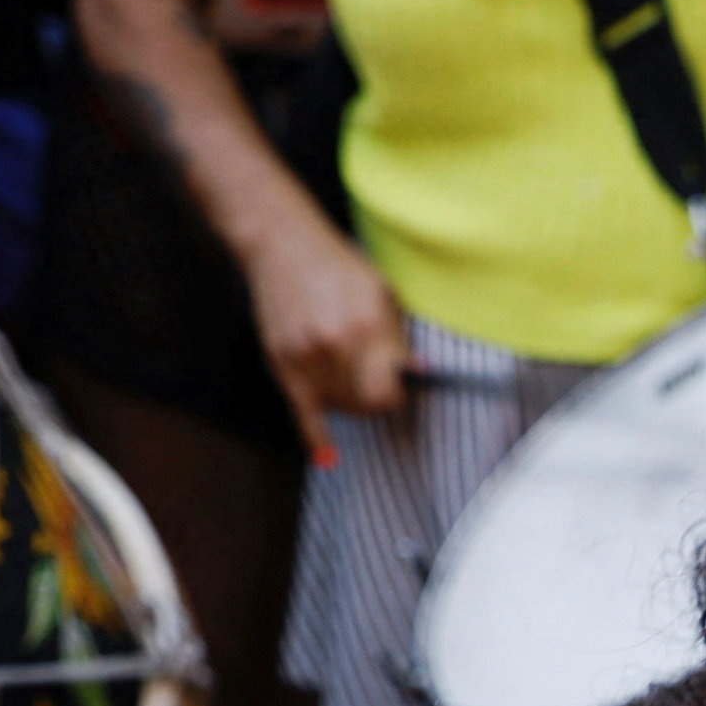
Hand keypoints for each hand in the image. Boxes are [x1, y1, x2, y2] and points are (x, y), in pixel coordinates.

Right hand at [252, 212, 407, 442]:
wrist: (283, 246)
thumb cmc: (337, 267)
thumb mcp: (381, 293)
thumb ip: (399, 337)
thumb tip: (422, 375)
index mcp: (371, 324)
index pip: (394, 387)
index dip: (400, 394)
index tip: (402, 391)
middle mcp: (340, 344)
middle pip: (368, 404)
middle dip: (378, 402)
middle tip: (378, 390)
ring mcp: (308, 356)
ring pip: (342, 409)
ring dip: (352, 406)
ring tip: (351, 385)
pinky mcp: (283, 363)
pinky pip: (305, 413)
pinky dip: (318, 439)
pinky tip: (329, 459)